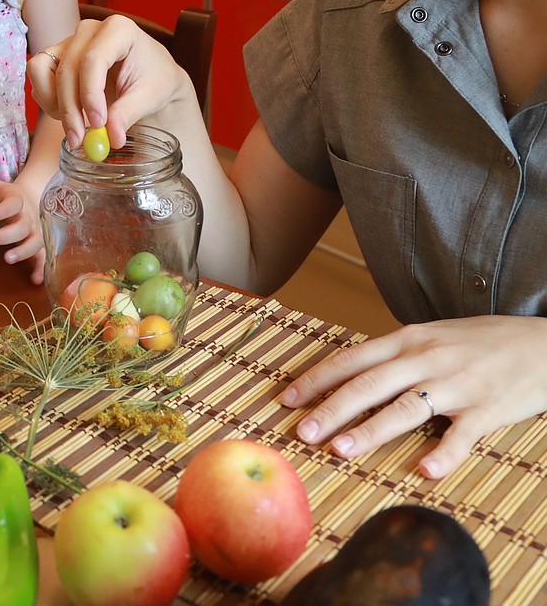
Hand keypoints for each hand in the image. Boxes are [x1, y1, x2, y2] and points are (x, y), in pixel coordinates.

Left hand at [0, 172, 44, 282]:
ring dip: (24, 251)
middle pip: (22, 226)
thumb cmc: (2, 194)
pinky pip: (43, 256)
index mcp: (15, 198)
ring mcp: (34, 230)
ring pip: (35, 241)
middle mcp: (27, 215)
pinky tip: (35, 280)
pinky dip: (41, 268)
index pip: (13, 202)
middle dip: (5, 234)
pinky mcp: (37, 243)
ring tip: (8, 259)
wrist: (29, 197)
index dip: (3, 210)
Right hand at [28, 16, 186, 148]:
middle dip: (70, 108)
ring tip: (76, 125)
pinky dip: (49, 101)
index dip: (90, 93)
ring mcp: (69, 42)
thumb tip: (111, 137)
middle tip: (79, 139)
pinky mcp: (56, 57)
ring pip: (42, 70)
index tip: (98, 124)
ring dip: (54, 104)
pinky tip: (72, 114)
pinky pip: (38, 77)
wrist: (149, 75)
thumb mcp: (151, 96)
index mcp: (118, 29)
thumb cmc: (154, 78)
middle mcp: (89, 30)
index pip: (93, 59)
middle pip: (66, 68)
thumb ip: (129, 114)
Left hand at [281, 314, 546, 478]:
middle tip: (302, 432)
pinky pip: (463, 435)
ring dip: (371, 430)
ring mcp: (457, 383)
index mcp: (407, 339)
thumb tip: (352, 374)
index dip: (317, 379)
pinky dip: (444, 453)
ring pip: (406, 407)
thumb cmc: (480, 342)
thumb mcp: (431, 336)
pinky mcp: (489, 409)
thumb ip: (394, 354)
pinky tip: (424, 471)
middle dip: (331, 409)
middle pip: (369, 384)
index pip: (351, 359)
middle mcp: (426, 358)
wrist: (540, 343)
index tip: (286, 400)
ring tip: (342, 450)